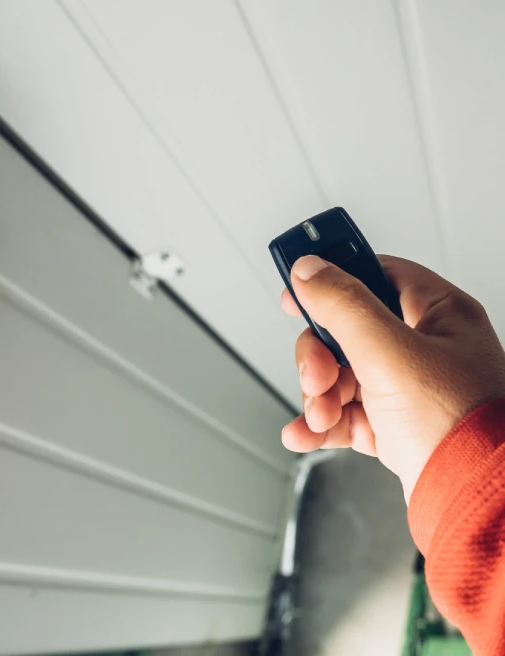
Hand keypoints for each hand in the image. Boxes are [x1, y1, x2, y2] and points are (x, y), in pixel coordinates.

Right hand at [280, 255, 504, 499]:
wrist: (474, 504)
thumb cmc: (457, 427)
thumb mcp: (390, 354)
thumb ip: (345, 307)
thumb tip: (309, 270)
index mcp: (440, 314)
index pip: (377, 274)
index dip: (335, 279)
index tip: (299, 289)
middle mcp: (427, 347)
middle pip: (348, 331)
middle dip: (320, 358)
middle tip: (316, 377)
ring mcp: (411, 388)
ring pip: (342, 374)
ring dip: (319, 395)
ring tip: (319, 416)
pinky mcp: (397, 426)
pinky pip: (347, 413)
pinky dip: (323, 423)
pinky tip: (305, 433)